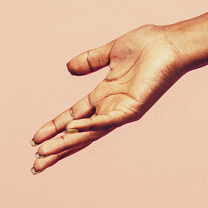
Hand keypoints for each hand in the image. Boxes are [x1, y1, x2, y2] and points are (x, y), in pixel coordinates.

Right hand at [30, 24, 192, 173]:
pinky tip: (71, 132)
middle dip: (57, 148)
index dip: (55, 128)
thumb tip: (69, 67)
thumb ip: (91, 60)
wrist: (172, 42)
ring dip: (66, 143)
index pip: (74, 116)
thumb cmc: (149, 45)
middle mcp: (112, 106)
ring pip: (89, 132)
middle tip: (35, 165)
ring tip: (43, 156)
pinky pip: (107, 120)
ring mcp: (122, 110)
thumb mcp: (112, 52)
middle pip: (78, 132)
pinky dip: (89, 126)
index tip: (35, 140)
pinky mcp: (133, 108)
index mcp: (105, 95)